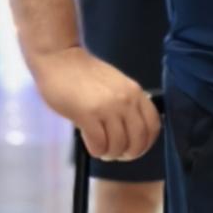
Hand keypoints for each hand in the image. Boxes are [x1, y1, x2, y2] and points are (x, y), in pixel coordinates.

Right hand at [32, 46, 160, 160]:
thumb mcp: (115, 85)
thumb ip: (126, 104)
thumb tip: (130, 131)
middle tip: (116, 153)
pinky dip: (96, 150)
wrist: (59, 58)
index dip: (146, 143)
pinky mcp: (87, 115)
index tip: (134, 147)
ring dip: (110, 153)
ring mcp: (107, 108)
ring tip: (101, 148)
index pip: (153, 126)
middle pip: (138, 141)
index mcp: (135, 92)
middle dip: (128, 154)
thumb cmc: (84, 72)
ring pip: (118, 145)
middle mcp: (125, 101)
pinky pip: (99, 144)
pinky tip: (90, 143)